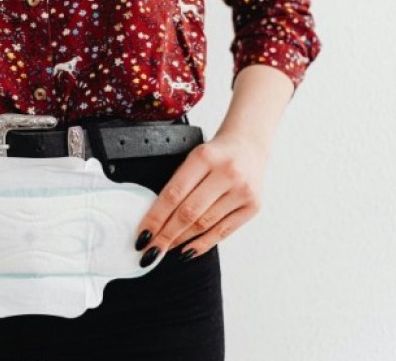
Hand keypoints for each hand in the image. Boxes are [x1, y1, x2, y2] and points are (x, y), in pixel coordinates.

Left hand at [133, 130, 268, 266]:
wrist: (248, 144)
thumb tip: (154, 221)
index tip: (142, 235)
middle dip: (165, 235)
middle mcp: (226, 173)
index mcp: (204, 157)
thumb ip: (177, 183)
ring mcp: (242, 191)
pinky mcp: (253, 206)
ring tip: (165, 250)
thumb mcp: (193, 158)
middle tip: (150, 251)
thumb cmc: (214, 154)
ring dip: (181, 241)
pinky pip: (223, 232)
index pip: (173, 193)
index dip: (155, 218)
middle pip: (188, 213)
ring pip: (204, 224)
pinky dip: (202, 244)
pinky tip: (187, 251)